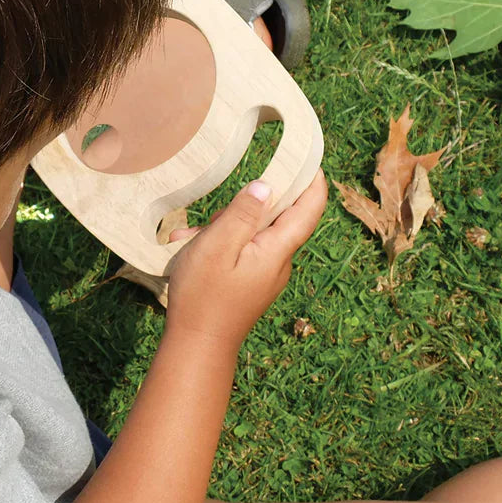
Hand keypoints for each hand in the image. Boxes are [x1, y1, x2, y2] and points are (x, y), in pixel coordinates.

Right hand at [164, 170, 326, 350]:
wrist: (198, 347)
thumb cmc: (204, 296)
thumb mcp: (217, 246)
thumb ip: (243, 214)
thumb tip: (267, 185)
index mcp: (278, 250)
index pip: (309, 208)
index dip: (312, 179)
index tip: (307, 155)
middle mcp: (279, 262)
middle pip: (277, 217)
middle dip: (245, 206)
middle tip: (213, 216)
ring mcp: (266, 274)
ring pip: (253, 234)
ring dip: (223, 228)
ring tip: (188, 241)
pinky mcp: (252, 283)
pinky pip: (242, 251)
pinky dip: (219, 245)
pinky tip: (189, 252)